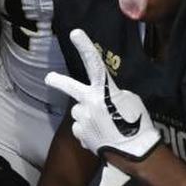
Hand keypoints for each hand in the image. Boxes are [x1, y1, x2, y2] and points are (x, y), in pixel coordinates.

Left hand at [47, 29, 159, 185]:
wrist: (134, 152)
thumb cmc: (137, 123)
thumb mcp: (128, 101)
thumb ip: (110, 95)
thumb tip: (99, 98)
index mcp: (105, 91)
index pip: (94, 64)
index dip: (84, 47)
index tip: (74, 33)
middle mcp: (89, 102)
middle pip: (70, 87)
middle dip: (57, 81)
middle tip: (48, 78)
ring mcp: (82, 119)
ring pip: (80, 112)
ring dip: (87, 116)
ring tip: (104, 126)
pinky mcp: (78, 134)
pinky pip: (80, 128)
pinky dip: (88, 131)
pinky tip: (101, 136)